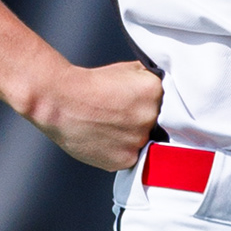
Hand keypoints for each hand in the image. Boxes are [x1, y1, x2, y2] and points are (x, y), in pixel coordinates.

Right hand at [27, 59, 162, 171]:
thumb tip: (168, 88)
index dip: (157, 104)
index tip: (142, 104)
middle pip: (160, 124)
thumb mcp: (129, 70)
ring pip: (146, 143)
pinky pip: (133, 157)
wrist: (59, 100)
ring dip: (135, 137)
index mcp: (155, 91)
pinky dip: (123, 150)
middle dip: (147, 121)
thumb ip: (152, 81)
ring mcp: (138, 141)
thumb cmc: (92, 84)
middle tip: (125, 115)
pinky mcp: (125, 160)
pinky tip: (108, 138)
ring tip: (114, 126)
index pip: (171, 102)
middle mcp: (150, 117)